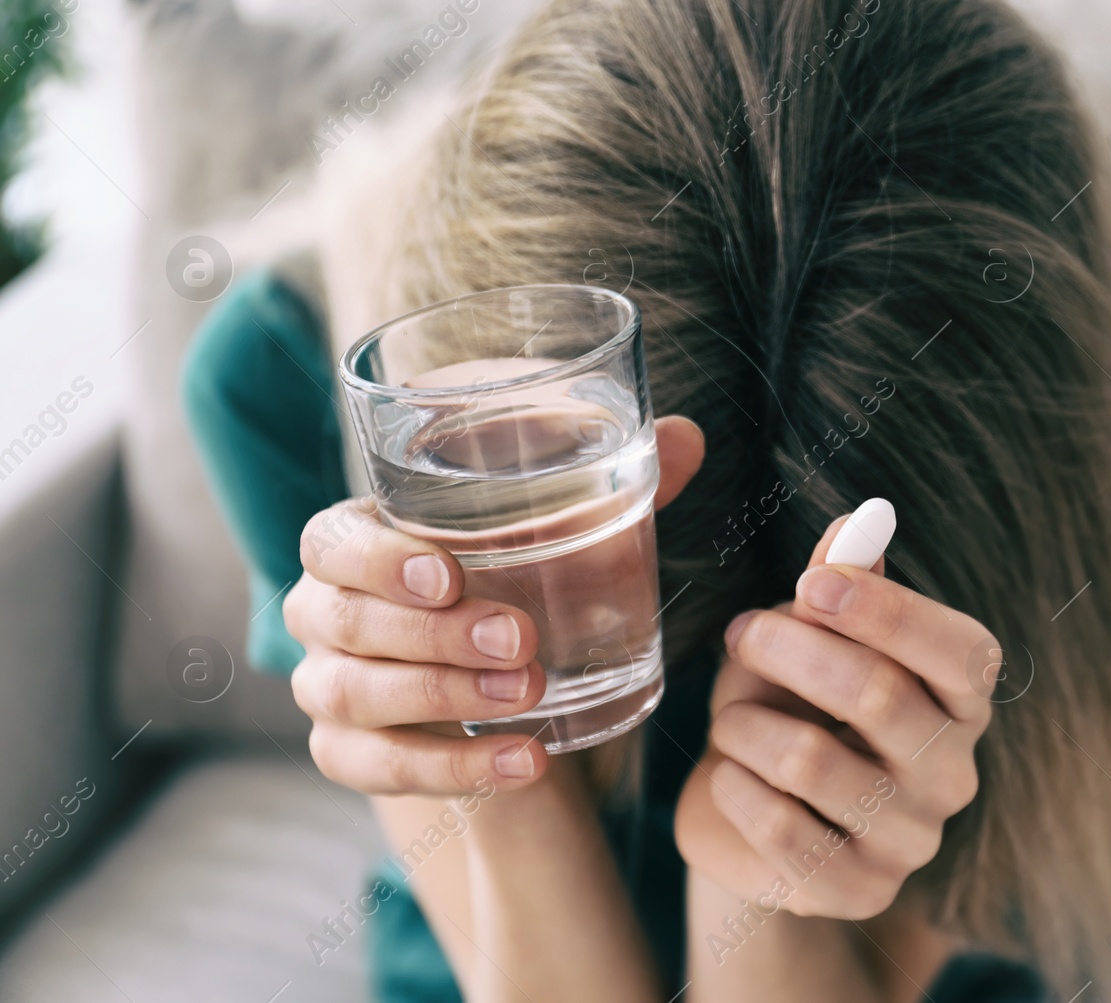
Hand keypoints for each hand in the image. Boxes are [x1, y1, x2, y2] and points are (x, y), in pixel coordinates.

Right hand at [284, 415, 704, 796]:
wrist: (489, 674)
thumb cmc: (508, 572)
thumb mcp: (553, 526)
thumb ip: (612, 480)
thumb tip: (688, 437)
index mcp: (354, 541)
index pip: (331, 542)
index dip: (377, 559)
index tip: (450, 575)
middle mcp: (325, 614)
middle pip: (347, 623)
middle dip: (434, 635)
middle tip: (521, 642)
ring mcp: (329, 688)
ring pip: (355, 697)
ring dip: (444, 699)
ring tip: (530, 697)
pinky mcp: (350, 754)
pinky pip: (382, 770)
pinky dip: (454, 769)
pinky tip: (525, 763)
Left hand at [675, 517, 995, 919]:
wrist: (747, 811)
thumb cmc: (789, 704)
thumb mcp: (807, 634)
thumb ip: (837, 582)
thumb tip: (860, 521)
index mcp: (960, 697)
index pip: (961, 651)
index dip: (886, 610)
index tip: (810, 583)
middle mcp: (953, 771)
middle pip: (880, 696)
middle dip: (792, 652)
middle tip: (741, 633)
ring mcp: (911, 839)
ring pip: (813, 762)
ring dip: (747, 725)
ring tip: (730, 721)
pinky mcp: (859, 893)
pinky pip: (785, 833)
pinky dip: (736, 789)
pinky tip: (730, 776)